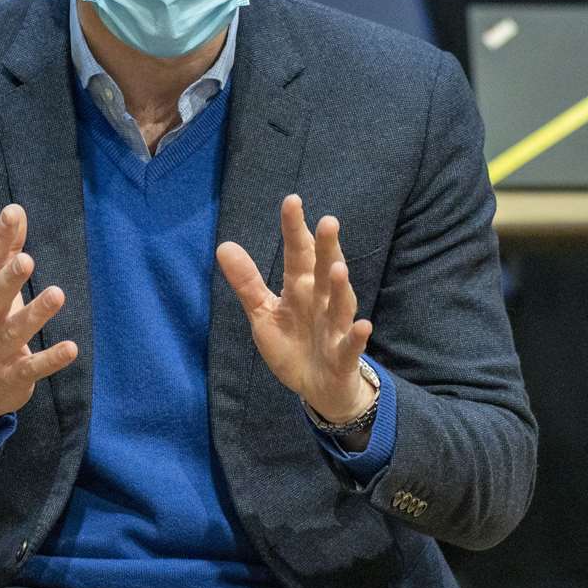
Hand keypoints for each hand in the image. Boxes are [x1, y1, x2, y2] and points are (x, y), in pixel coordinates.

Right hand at [0, 204, 78, 438]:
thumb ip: (5, 252)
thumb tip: (16, 210)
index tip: (12, 213)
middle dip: (9, 279)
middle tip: (27, 260)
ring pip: (16, 330)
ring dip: (36, 313)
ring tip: (57, 295)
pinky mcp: (13, 375)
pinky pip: (33, 367)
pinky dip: (51, 359)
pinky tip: (72, 348)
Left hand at [215, 194, 374, 423]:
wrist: (318, 387)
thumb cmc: (293, 344)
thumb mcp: (262, 313)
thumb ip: (247, 282)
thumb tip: (224, 246)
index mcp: (300, 288)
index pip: (297, 253)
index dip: (294, 229)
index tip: (292, 200)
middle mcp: (320, 301)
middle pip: (323, 270)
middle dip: (326, 247)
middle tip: (328, 220)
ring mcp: (334, 328)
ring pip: (339, 304)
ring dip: (340, 287)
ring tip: (337, 267)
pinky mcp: (342, 356)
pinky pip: (351, 345)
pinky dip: (357, 336)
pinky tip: (364, 326)